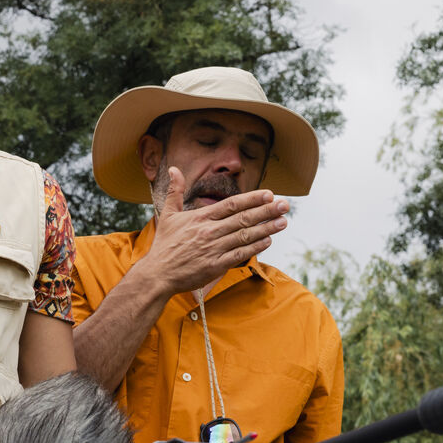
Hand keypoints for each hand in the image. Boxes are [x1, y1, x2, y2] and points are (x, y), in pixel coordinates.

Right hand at [141, 166, 288, 296]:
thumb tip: (173, 169)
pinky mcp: (215, 266)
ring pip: (245, 236)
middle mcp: (208, 232)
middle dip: (266, 211)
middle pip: (243, 218)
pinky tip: (268, 240)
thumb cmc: (164, 244)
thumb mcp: (167, 214)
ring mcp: (213, 249)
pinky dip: (255, 247)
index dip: (251, 199)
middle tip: (285, 205)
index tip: (268, 194)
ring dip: (266, 228)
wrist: (158, 274)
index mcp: (199, 218)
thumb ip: (175, 191)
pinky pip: (239, 254)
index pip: (231, 205)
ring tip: (283, 221)